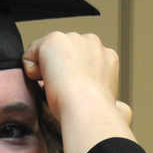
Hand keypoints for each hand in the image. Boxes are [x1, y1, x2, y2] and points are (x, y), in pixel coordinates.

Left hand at [23, 32, 134, 152]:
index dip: (73, 78)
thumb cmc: (98, 113)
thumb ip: (115, 101)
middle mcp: (92, 43)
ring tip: (57, 88)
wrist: (87, 108)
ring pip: (46, 53)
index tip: (77, 94)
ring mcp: (73, 39)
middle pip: (63, 53)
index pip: (80, 60)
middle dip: (59, 70)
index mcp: (108, 57)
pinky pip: (30, 55)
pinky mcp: (53, 40)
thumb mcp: (116, 106)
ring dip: (46, 70)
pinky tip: (46, 82)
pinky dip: (31, 71)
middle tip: (65, 91)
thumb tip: (121, 108)